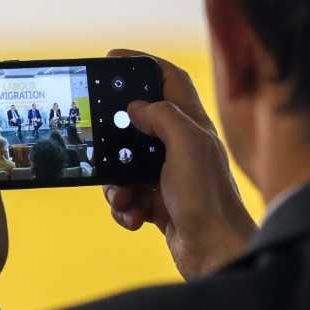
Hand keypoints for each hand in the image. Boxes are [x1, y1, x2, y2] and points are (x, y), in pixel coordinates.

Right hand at [102, 49, 256, 279]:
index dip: (142, 63)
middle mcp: (181, 146)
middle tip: (95, 133)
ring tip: (122, 195)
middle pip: (138, 122)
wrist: (215, 251)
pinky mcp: (158, 202)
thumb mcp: (187, 145)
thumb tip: (135, 108)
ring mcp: (168, 175)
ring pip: (124, 164)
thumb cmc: (208, 198)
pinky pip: (127, 195)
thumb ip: (162, 117)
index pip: (168, 79)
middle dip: (114, 133)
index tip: (112, 58)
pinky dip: (124, 207)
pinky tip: (134, 216)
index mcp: (192, 125)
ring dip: (115, 181)